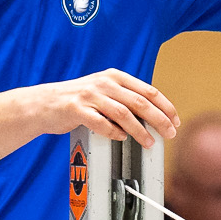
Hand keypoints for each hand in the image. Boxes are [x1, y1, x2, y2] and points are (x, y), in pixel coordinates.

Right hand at [33, 69, 178, 145]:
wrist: (45, 103)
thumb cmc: (78, 101)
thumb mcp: (104, 92)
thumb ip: (125, 99)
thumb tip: (153, 117)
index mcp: (115, 77)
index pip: (149, 91)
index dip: (166, 107)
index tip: (175, 121)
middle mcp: (104, 83)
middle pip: (140, 103)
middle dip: (159, 120)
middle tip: (170, 134)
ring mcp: (90, 95)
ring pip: (123, 114)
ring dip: (140, 131)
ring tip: (149, 142)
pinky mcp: (77, 109)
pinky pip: (100, 123)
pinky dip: (113, 132)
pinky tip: (121, 139)